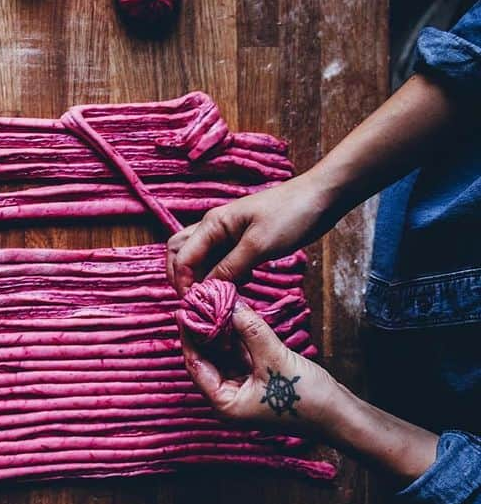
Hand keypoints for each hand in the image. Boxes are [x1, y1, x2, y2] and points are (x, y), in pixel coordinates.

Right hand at [166, 171, 336, 293]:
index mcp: (212, 224)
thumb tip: (206, 290)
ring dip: (203, 278)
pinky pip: (221, 260)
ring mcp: (227, 234)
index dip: (184, 283)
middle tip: (198, 302)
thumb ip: (229, 268)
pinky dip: (222, 275)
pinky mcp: (242, 241)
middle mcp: (213, 228)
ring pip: (200, 259)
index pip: (182, 258)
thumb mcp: (258, 246)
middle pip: (181, 255)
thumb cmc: (291, 215)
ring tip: (219, 297)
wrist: (322, 197)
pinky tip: (239, 284)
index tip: (196, 307)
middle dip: (183, 279)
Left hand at [180, 301, 340, 435]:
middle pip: (208, 360)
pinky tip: (236, 316)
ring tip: (215, 303)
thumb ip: (252, 330)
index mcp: (223, 404)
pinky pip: (241, 357)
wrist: (339, 415)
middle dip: (205, 331)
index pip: (195, 365)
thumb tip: (232, 304)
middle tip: (200, 301)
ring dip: (222, 332)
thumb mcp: (274, 359)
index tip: (185, 310)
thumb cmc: (306, 398)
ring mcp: (243, 391)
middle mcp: (228, 400)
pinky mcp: (258, 383)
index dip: (189, 336)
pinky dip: (239, 339)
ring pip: (225, 356)